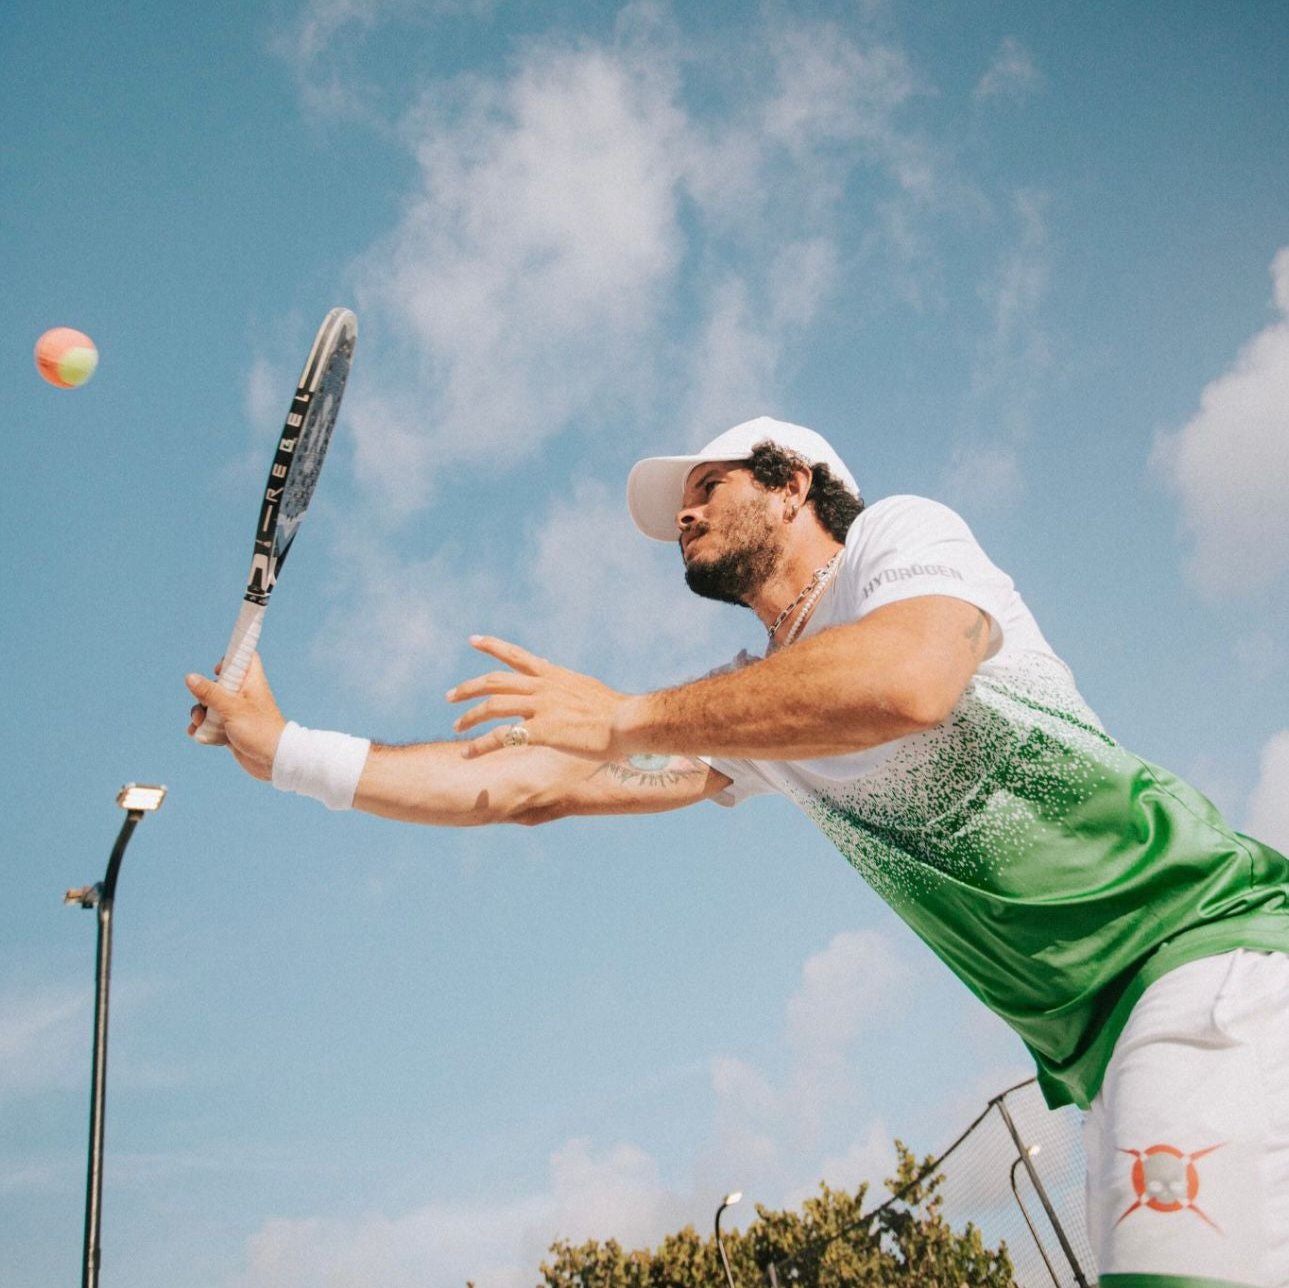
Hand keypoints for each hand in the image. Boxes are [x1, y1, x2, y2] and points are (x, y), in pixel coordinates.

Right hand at [186, 652, 285, 780]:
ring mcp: (236, 713)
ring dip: (200, 714)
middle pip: (218, 684)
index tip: (217, 669)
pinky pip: (211, 724)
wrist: (274, 761)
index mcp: (251, 682)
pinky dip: (203, 729)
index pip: (245, 658)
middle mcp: (244, 695)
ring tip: (200, 723)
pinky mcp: (231, 729)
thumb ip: (210, 693)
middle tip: (204, 704)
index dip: (230, 659)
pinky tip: (199, 734)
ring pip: (211, 706)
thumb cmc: (260, 730)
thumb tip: (190, 677)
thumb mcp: (232, 708)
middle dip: (204, 694)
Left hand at [447, 636, 632, 758]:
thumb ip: (567, 684)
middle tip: (450, 697)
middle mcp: (542, 687)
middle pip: (494, 682)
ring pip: (493, 706)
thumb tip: (558, 675)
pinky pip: (502, 736)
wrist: (629, 722)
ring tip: (455, 728)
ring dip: (469, 717)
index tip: (473, 640)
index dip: (492, 646)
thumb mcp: (587, 688)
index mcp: (554, 676)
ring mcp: (541, 708)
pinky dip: (481, 745)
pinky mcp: (542, 731)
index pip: (516, 655)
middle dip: (468, 689)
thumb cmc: (617, 711)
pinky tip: (468, 753)